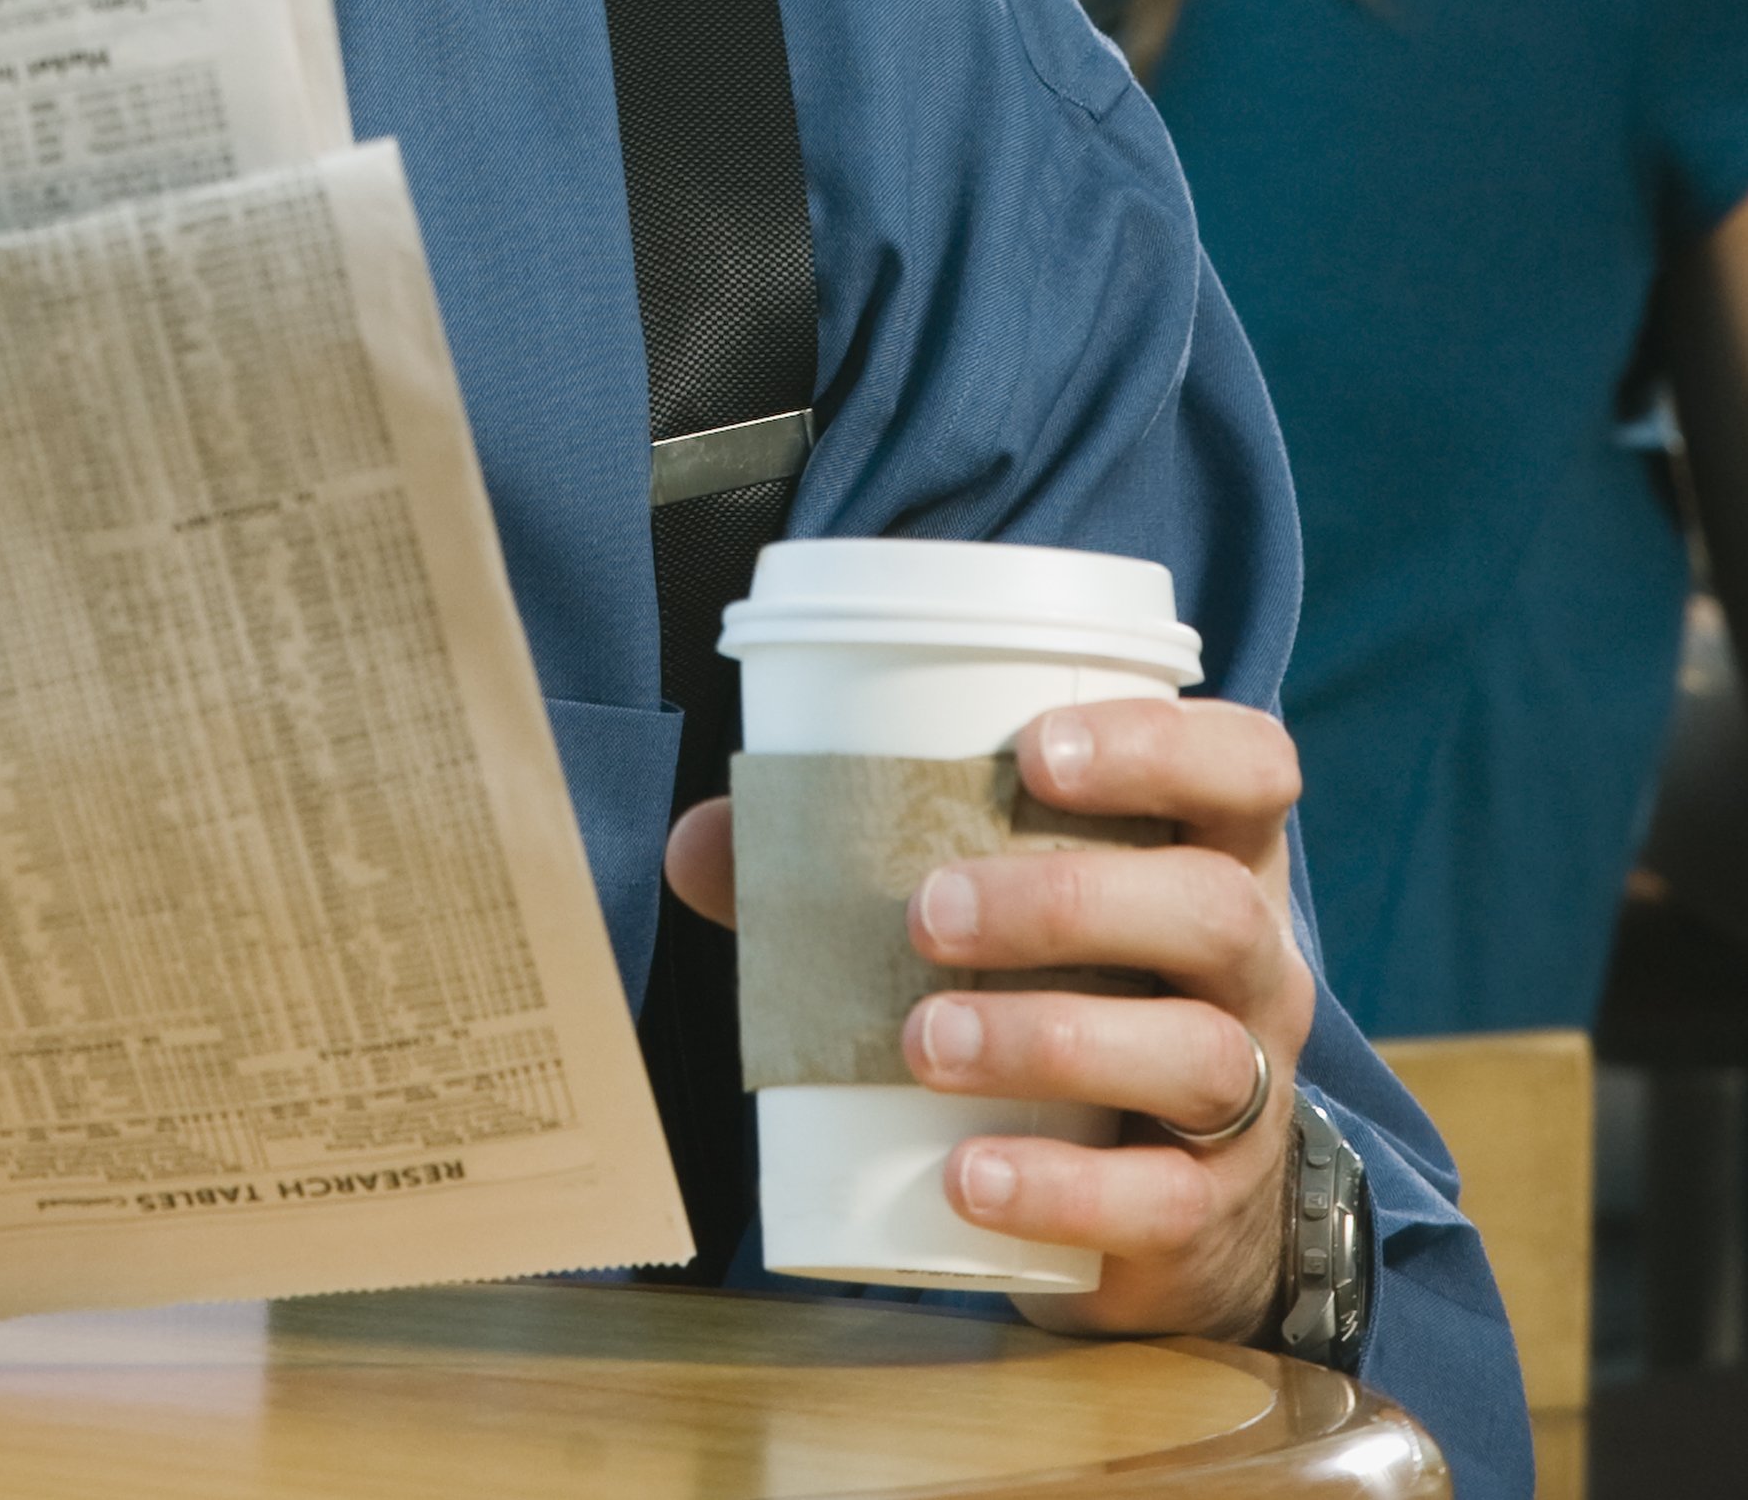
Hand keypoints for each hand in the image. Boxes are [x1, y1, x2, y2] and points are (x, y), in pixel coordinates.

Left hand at [664, 696, 1312, 1344]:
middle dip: (1064, 902)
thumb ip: (850, 867)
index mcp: (1211, 856)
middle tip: (925, 912)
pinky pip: (1159, 1200)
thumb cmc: (1059, 995)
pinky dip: (1058, 1188)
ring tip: (922, 1039)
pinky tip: (966, 1177)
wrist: (1154, 1201)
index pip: (1249, 768)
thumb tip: (703, 845)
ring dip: (1046, 1039)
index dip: (1163, 745)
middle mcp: (1253, 968)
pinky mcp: (1204, 1209)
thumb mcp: (993, 913)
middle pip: (1213, 909)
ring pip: (1196, 1054)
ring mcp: (1247, 1096)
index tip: (1036, 751)